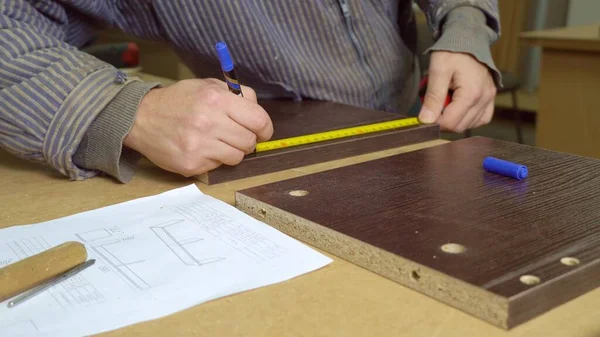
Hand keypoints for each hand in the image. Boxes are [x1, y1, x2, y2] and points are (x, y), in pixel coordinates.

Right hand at [123, 78, 272, 176]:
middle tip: (235, 136)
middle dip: (247, 140)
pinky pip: (217, 166)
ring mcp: (199, 146)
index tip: (262, 131)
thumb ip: (236, 95)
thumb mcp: (207, 85)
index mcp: (216, 100)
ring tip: (216, 141)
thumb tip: (257, 111)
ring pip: (236, 157)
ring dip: (231, 151)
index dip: (265, 128)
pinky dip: (213, 159)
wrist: (140, 118)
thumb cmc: (178, 100)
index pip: (258, 120)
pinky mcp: (191, 164)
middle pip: (249, 142)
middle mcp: (209, 123)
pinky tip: (200, 148)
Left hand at [418, 51, 496, 131]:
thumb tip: (426, 120)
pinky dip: (468, 119)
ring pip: (470, 125)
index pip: (450, 123)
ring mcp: (490, 99)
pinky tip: (458, 109)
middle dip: (443, 121)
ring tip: (446, 102)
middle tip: (434, 106)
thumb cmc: (452, 52)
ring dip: (455, 120)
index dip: (434, 123)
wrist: (468, 38)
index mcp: (471, 93)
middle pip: (459, 127)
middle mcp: (484, 99)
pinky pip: (481, 119)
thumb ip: (432, 97)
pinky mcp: (490, 98)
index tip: (425, 115)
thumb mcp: (438, 71)